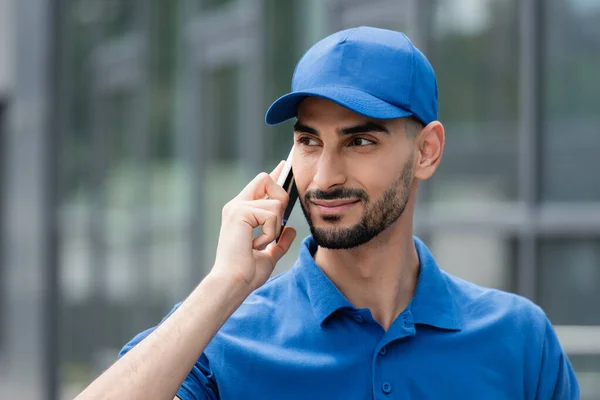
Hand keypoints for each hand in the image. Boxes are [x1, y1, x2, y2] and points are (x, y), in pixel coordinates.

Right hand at [211, 161, 296, 291]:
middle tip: (275, 225)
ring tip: (259, 243)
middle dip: (280, 198)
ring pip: (275, 203)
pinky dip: (270, 233)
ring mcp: (236, 207)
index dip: (274, 174)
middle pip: (266, 179)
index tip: (285, 164)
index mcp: (240, 213)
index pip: (259, 185)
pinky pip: (271, 214)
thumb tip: (291, 230)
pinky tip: (255, 245)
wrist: (234, 282)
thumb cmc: (247, 274)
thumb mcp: (269, 255)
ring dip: (275, 228)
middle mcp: (236, 205)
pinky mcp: (239, 212)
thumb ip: (279, 242)